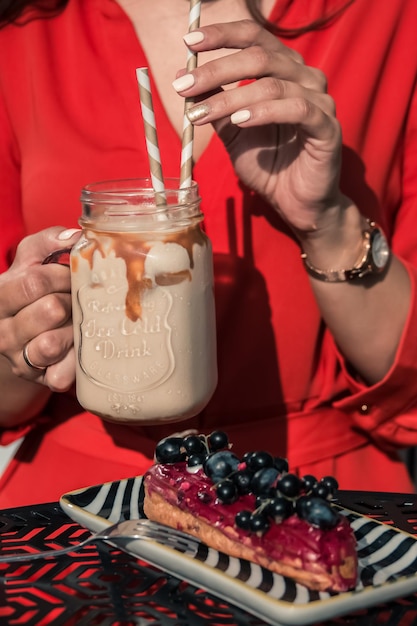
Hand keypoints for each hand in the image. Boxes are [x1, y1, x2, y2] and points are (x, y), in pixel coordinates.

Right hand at [0, 227, 79, 390]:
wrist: (26, 334)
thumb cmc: (34, 290)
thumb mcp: (32, 259)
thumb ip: (48, 242)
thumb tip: (74, 237)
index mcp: (0, 297)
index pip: (35, 282)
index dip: (64, 277)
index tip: (75, 276)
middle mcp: (2, 331)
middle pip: (49, 310)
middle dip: (72, 301)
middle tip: (78, 300)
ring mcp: (19, 358)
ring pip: (52, 343)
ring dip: (74, 331)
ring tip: (78, 323)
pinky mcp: (39, 379)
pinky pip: (60, 374)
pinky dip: (74, 363)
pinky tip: (78, 350)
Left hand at [173, 20, 342, 235]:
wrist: (295, 202)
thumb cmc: (268, 165)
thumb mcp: (233, 131)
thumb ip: (215, 103)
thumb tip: (183, 76)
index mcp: (283, 70)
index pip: (254, 36)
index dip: (222, 35)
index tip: (189, 42)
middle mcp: (304, 78)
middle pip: (260, 57)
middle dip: (217, 69)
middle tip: (184, 86)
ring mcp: (319, 101)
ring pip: (273, 85)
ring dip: (232, 98)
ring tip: (202, 114)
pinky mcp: (327, 127)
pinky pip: (297, 110)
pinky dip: (264, 112)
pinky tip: (240, 120)